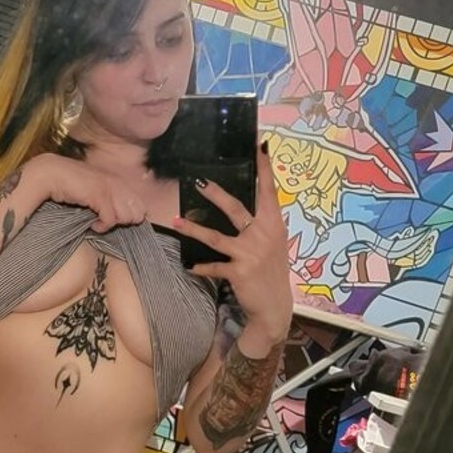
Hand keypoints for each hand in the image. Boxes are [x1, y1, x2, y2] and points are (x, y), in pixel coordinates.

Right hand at [27, 153, 146, 231]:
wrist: (53, 174)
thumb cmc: (72, 185)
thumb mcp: (96, 191)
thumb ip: (110, 199)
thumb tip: (123, 217)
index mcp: (119, 182)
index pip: (141, 206)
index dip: (131, 218)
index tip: (115, 221)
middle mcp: (117, 184)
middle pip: (137, 213)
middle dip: (124, 222)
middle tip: (107, 222)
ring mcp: (109, 189)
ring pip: (126, 217)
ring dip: (113, 225)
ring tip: (99, 223)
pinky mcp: (99, 195)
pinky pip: (110, 219)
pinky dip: (102, 227)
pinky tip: (93, 225)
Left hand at [173, 143, 292, 337]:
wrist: (275, 307)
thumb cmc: (272, 272)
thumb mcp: (274, 244)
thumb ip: (263, 224)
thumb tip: (248, 206)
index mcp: (274, 224)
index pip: (268, 190)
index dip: (264, 168)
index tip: (259, 145)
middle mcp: (264, 235)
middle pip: (236, 208)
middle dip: (217, 194)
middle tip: (200, 181)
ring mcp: (250, 253)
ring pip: (216, 236)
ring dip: (195, 228)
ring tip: (177, 221)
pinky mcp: (238, 271)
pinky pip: (213, 266)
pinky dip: (200, 267)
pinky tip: (189, 267)